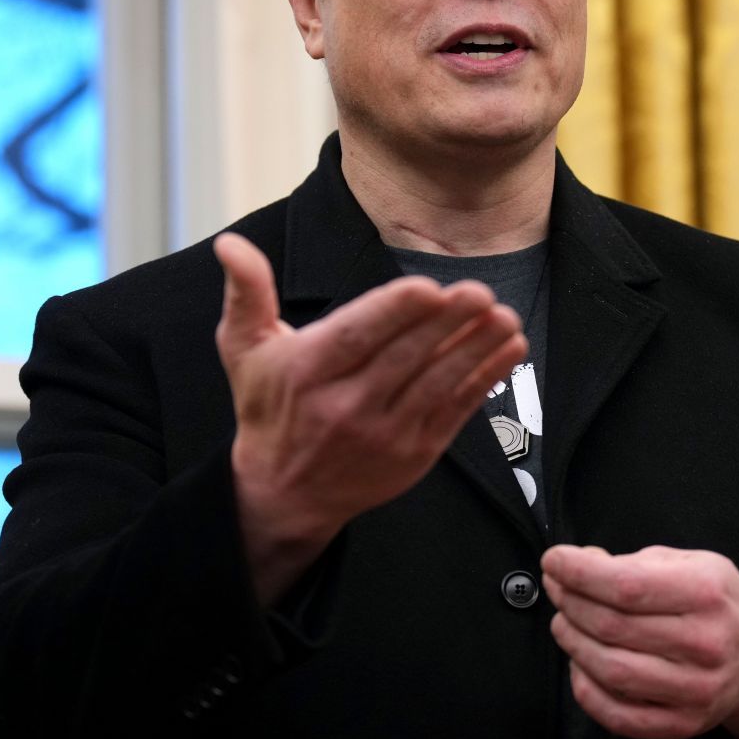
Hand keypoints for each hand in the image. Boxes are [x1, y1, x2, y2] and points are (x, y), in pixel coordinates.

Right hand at [214, 232, 526, 602]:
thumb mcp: (244, 349)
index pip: (355, 336)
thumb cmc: (268, 409)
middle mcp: (345, 406)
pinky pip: (455, 411)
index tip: (427, 287)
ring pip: (436, 383)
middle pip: (404, 357)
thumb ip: (246, 293)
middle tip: (479, 292)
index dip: (393, 312)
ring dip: (475, 349)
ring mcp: (384, 433)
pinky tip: (508, 350)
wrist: (283, 493)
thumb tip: (230, 245)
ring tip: (504, 317)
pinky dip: (485, 380)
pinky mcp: (414, 453)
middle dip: (445, 323)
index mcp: (307, 372)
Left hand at [541, 544, 738, 738]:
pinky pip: (618, 715)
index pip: (625, 585)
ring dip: (572, 643)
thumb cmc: (719, 603)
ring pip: (610, 670)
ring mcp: (695, 690)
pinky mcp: (682, 724)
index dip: (579, 573)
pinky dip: (586, 690)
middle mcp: (705, 643)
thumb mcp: (693, 563)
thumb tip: (577, 565)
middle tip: (556, 589)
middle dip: (570, 603)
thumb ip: (635, 563)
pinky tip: (580, 664)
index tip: (553, 560)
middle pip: (611, 627)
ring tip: (565, 623)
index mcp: (707, 593)